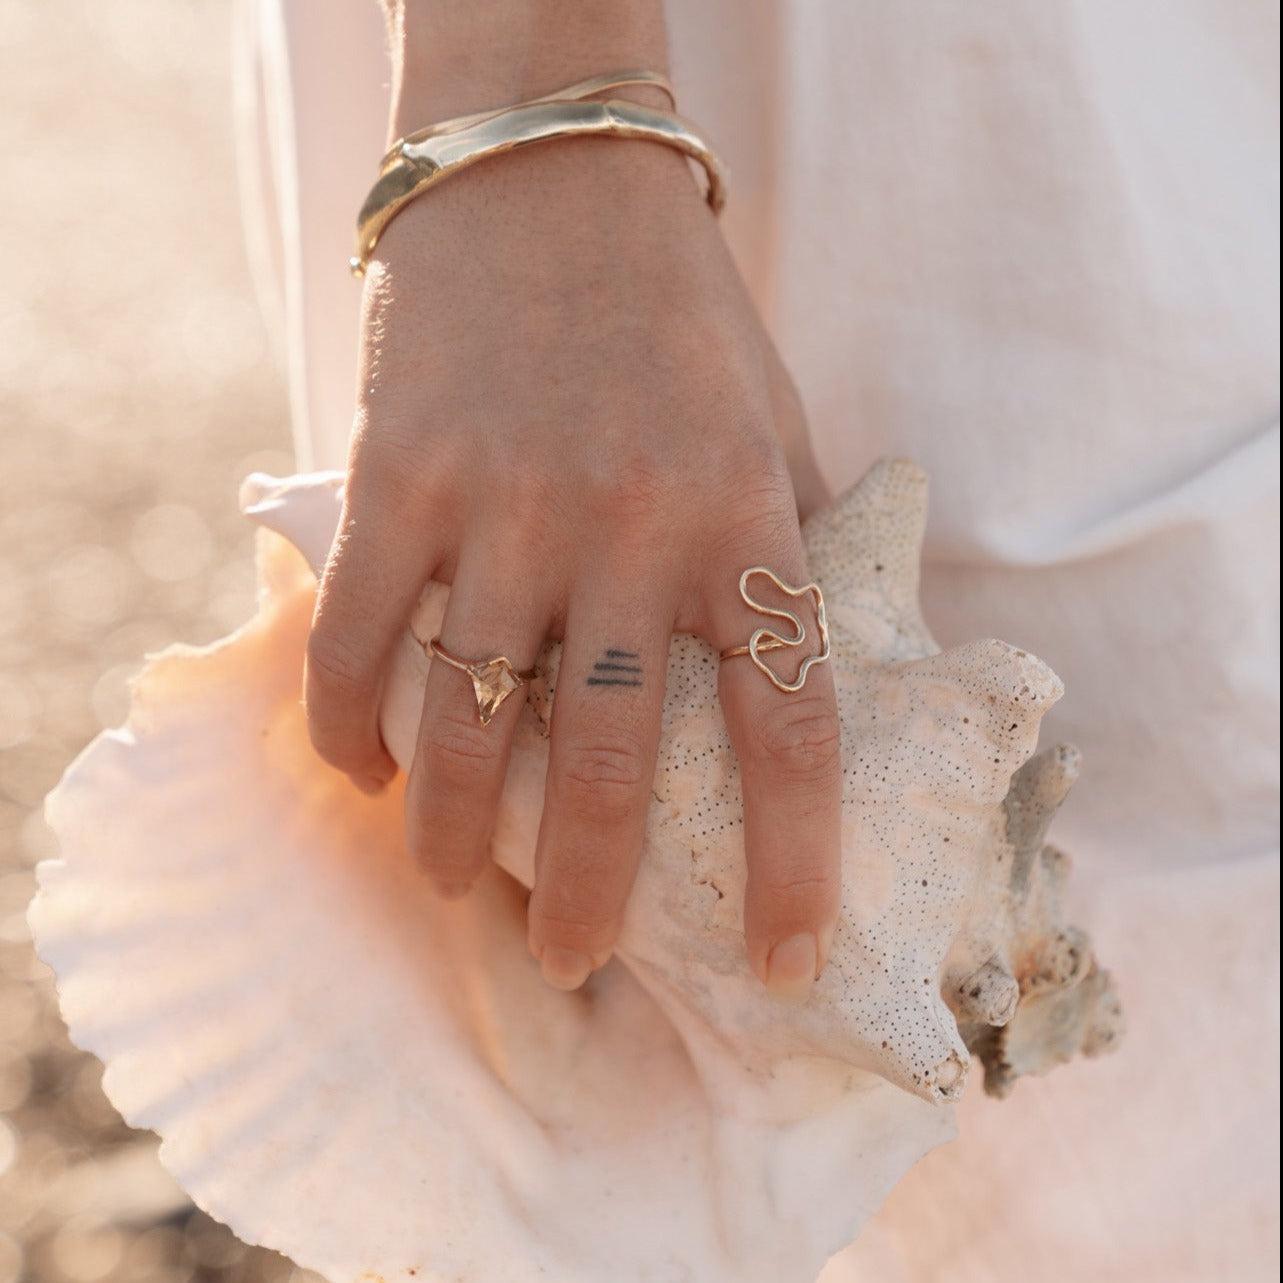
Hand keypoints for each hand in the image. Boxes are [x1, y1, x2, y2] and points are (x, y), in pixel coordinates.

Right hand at [305, 129, 840, 997]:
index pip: (792, 727)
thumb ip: (791, 548)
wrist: (547, 180)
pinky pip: (359, 642)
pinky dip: (352, 731)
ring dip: (458, 838)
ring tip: (458, 890)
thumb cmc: (678, 318)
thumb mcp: (773, 424)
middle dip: (591, 894)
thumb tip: (819, 671)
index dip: (796, 862)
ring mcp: (503, 508)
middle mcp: (628, 529)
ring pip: (471, 725)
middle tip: (579, 961)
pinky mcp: (398, 482)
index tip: (786, 954)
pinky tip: (368, 779)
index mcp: (744, 520)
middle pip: (610, 764)